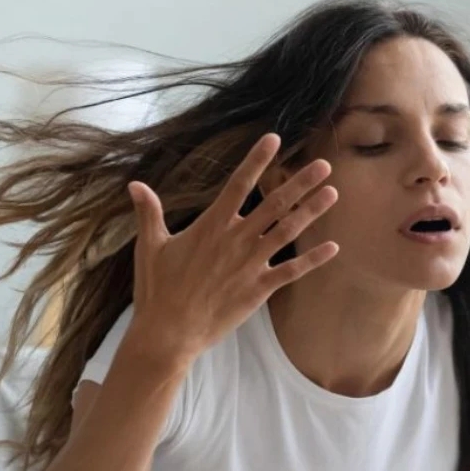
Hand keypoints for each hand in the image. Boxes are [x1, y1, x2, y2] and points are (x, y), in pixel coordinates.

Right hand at [126, 132, 337, 363]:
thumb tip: (135, 184)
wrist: (169, 331)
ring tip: (332, 193)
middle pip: (274, 204)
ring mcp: (251, 264)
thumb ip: (149, 212)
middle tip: (324, 165)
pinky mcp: (259, 289)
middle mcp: (236, 240)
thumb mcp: (150, 246)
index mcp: (211, 225)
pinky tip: (333, 247)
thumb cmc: (158, 289)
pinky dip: (313, 259)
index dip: (256, 160)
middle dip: (300, 183)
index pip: (238, 184)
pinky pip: (292, 271)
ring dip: (311, 212)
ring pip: (287, 232)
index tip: (274, 138)